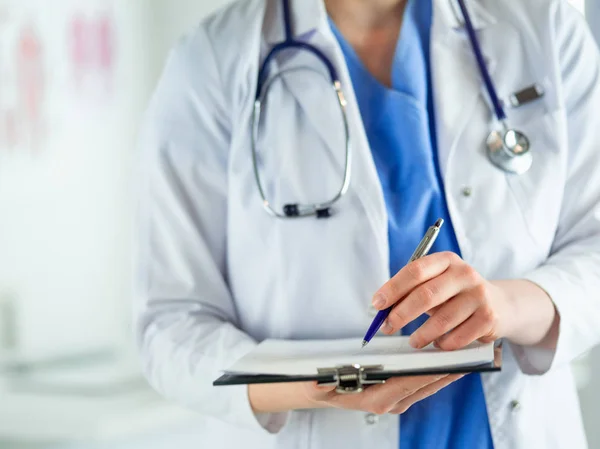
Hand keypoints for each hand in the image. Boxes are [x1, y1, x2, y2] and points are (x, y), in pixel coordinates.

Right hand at [249, 374, 463, 414]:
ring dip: (447, 369)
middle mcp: (389, 403)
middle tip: (470, 355)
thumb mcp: (315, 384)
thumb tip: (321, 380)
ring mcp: (396, 399)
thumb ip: (320, 384)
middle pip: (425, 385)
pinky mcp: (399, 392)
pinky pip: (423, 382)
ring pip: (428, 384)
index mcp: (373, 400)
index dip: (427, 373)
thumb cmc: (318, 385)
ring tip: (467, 353)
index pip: (406, 385)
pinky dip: (437, 370)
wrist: (317, 392)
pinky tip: (448, 356)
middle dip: (448, 370)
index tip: (448, 362)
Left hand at [372, 251, 513, 349]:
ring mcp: (479, 296)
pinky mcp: (488, 318)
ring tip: (414, 341)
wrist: (500, 304)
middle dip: (401, 314)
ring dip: (421, 334)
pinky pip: (458, 337)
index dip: (393, 288)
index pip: (415, 271)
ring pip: (441, 320)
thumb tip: (380, 309)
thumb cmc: (455, 294)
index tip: (377, 304)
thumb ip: (411, 291)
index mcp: (446, 260)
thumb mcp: (436, 283)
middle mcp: (464, 274)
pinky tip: (438, 343)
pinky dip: (443, 343)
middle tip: (387, 327)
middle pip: (426, 295)